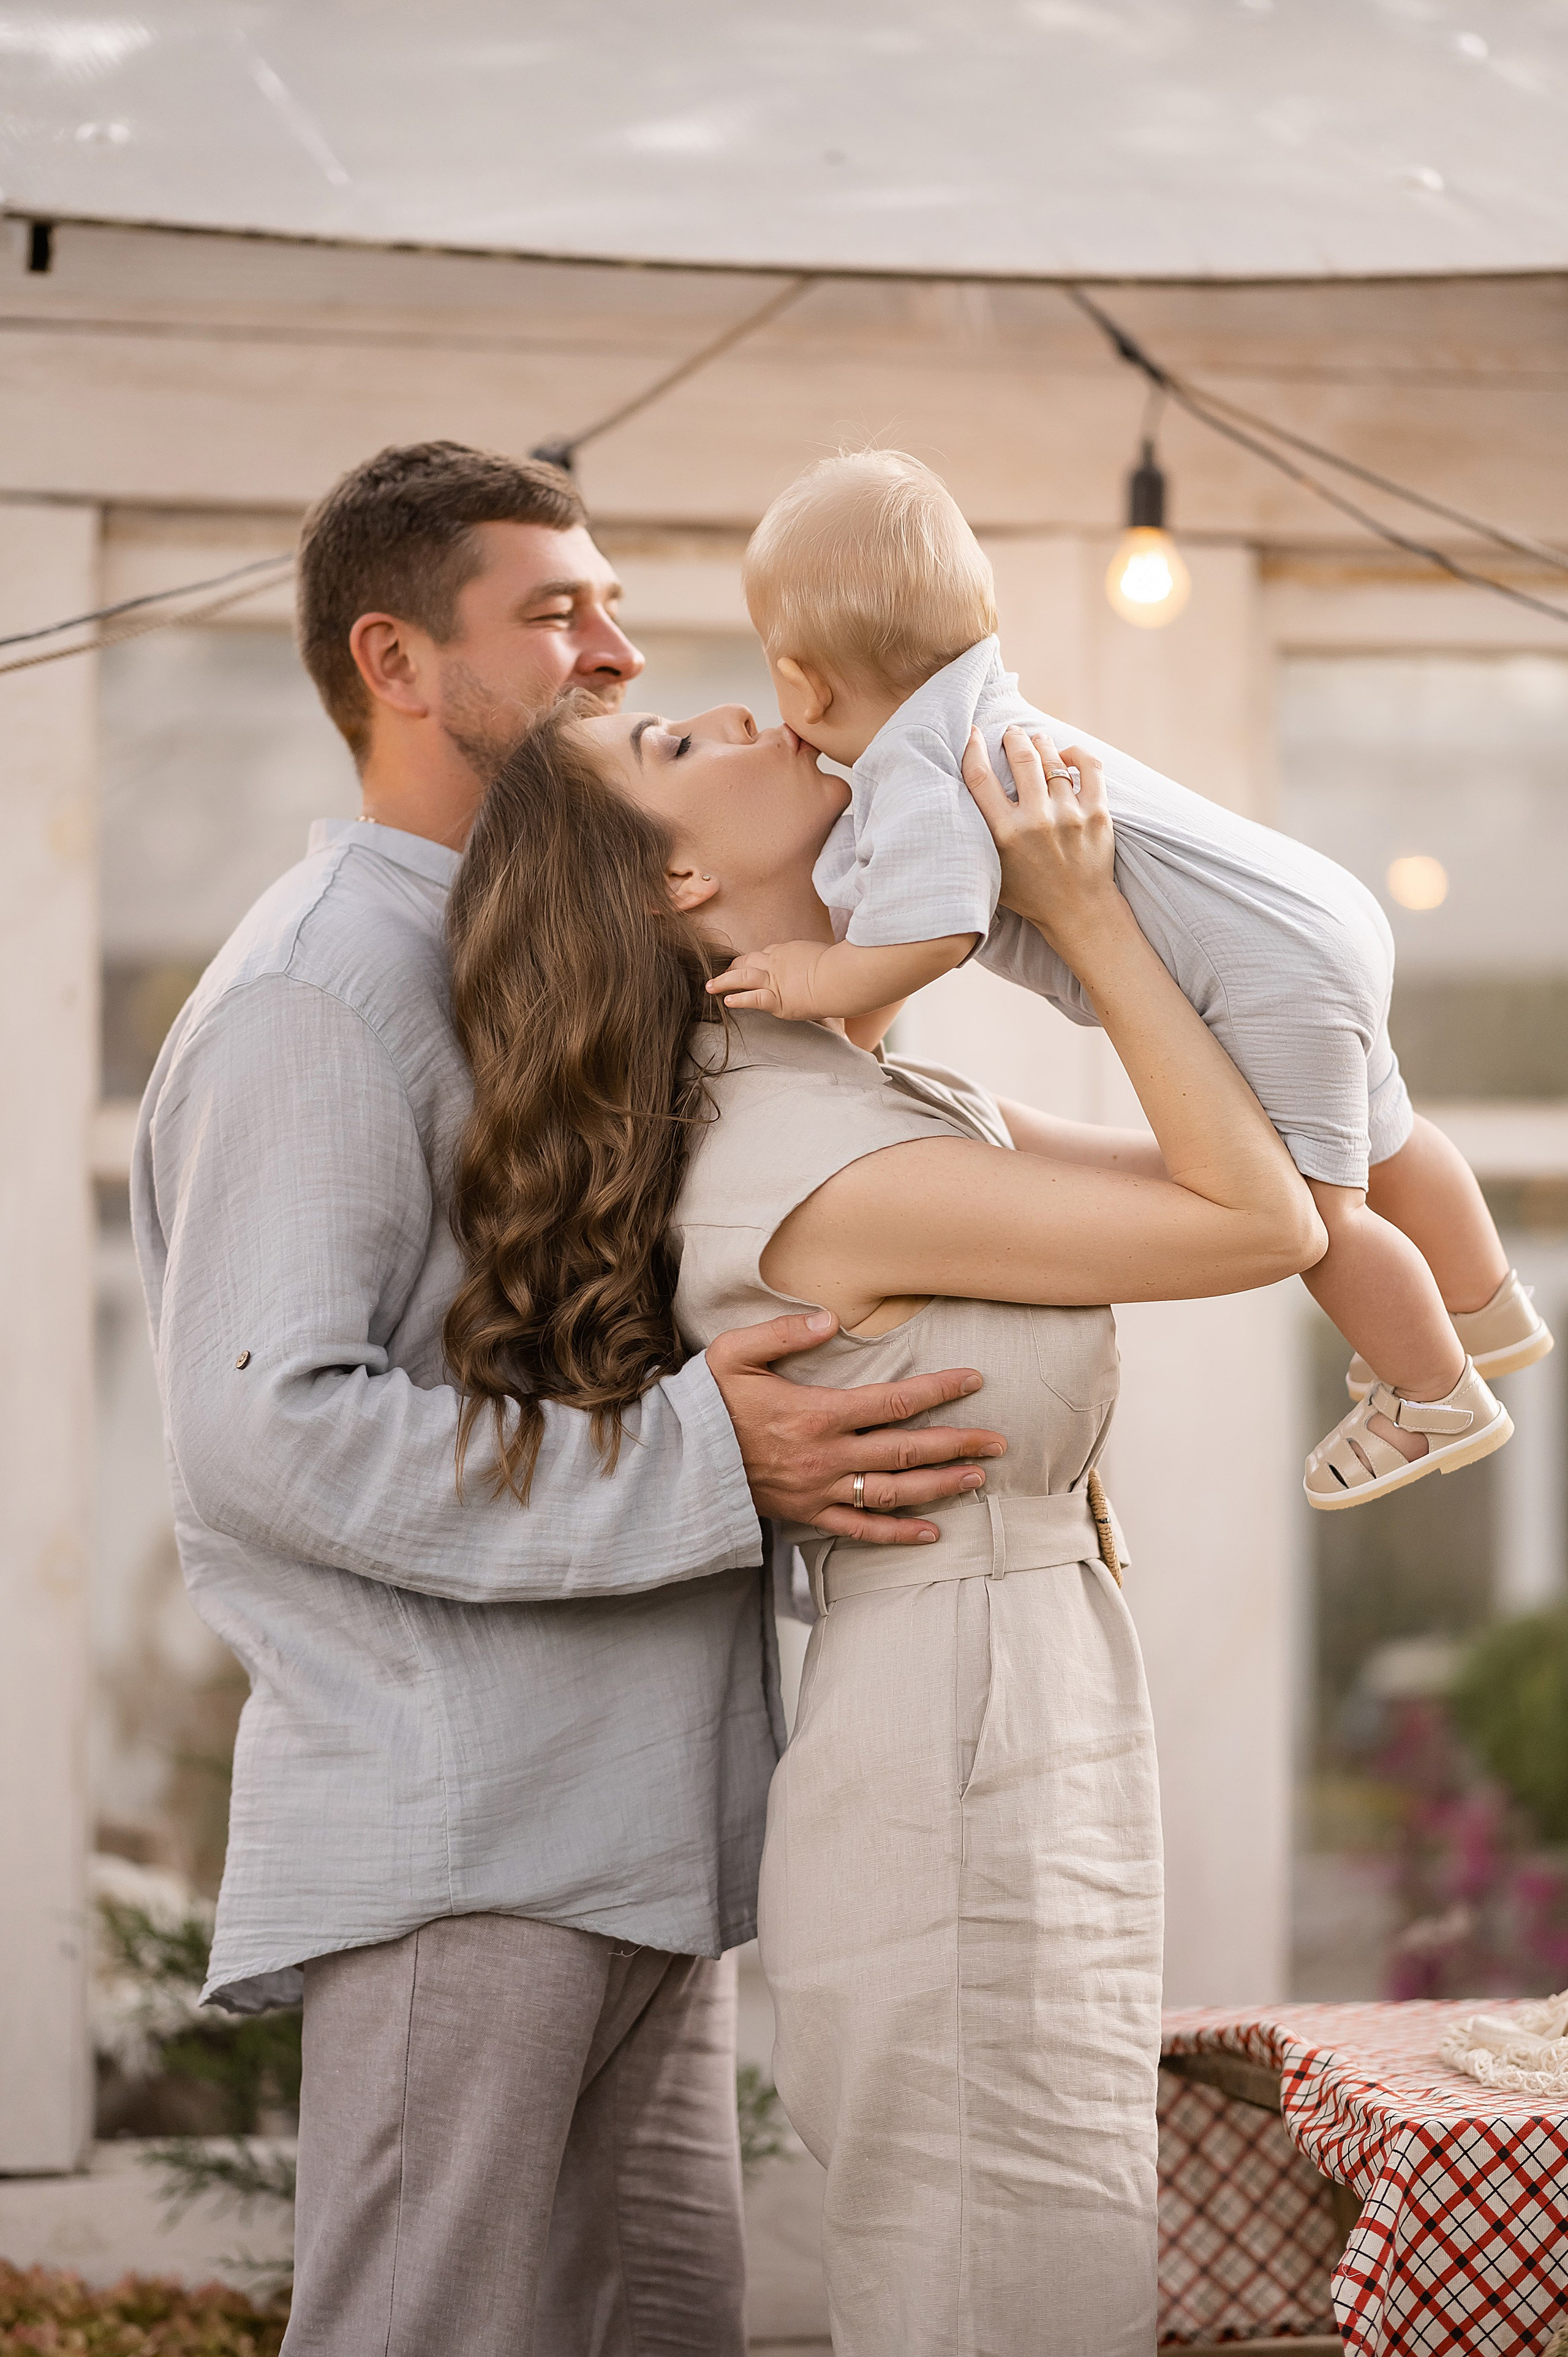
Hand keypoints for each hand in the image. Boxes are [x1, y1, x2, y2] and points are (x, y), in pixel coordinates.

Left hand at [706, 939, 832, 1020]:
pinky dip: (739, 999)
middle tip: (725, 972)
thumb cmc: (844, 968)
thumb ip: (821, 960)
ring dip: (724, 981)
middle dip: (734, 966)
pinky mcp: (778, 1000)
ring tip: (710, 987)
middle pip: (749, 960)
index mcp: (790, 951)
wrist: (842, 978)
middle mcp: (778, 963)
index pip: (768, 953)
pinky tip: (727, 1002)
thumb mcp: (829, 955)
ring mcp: (776, 981)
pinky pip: (753, 998)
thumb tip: (831, 964)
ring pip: (743, 976)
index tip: (755, 964)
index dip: (759, 959)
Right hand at [706, 1309, 1005, 1542]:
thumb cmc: (707, 1403)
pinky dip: (898, 1534)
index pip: (892, 1401)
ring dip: (939, 1486)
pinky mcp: (807, 1514)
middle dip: (958, 1444)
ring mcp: (819, 1490)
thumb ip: (783, 1332)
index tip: (973, 1380)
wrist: (677, 1463)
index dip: (937, 1390)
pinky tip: (932, 1532)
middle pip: (906, 1450)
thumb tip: (832, 1318)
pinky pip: (860, 1530)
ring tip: (978, 1479)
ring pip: (893, 1492)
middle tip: (998, 1441)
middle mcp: (826, 1456)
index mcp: (815, 1413)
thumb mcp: (733, 1354)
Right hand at [961, 726, 1117, 958]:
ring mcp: (1069, 815)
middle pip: (1021, 757)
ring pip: (1052, 758)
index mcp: (1004, 834)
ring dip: (1041, 743)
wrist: (1079, 911)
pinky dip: (1075, 753)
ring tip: (1036, 741)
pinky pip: (1089, 766)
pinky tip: (1066, 755)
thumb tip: (960, 792)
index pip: (980, 777)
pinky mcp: (1097, 813)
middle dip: (1013, 738)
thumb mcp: (992, 867)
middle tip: (1011, 734)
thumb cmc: (1030, 893)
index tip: (971, 733)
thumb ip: (979, 834)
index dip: (972, 748)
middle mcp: (1036, 821)